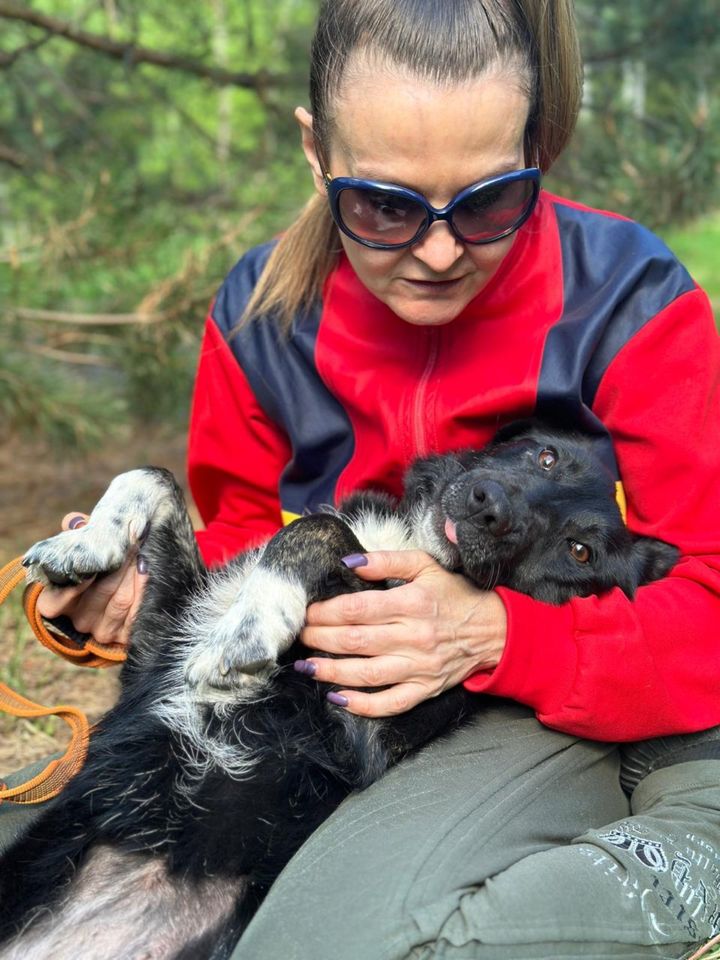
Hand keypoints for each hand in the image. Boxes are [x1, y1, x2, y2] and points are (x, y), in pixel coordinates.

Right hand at [35, 512, 147, 647]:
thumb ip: (76, 537)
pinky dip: (144, 587)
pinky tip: (147, 569)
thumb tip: (73, 521)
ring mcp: (101, 631)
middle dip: (117, 564)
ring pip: (120, 600)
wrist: (125, 585)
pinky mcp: (125, 637)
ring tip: (140, 549)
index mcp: (57, 604)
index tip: (89, 566)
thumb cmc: (96, 564)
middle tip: (131, 539)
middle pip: (98, 593)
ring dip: (133, 572)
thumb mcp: (83, 550)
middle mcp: (77, 622)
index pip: (52, 604)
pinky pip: (137, 612)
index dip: (71, 587)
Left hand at [297, 550, 506, 716]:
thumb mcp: (425, 565)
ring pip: (366, 674)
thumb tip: (349, 562)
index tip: (308, 611)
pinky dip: (362, 705)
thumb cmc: (455, 594)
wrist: (494, 629)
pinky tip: (338, 698)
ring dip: (331, 672)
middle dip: (320, 639)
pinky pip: (390, 703)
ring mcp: (420, 667)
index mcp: (413, 602)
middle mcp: (414, 636)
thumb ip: (386, 561)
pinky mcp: (425, 689)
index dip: (326, 612)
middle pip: (355, 641)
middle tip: (300, 635)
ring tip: (307, 666)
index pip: (358, 609)